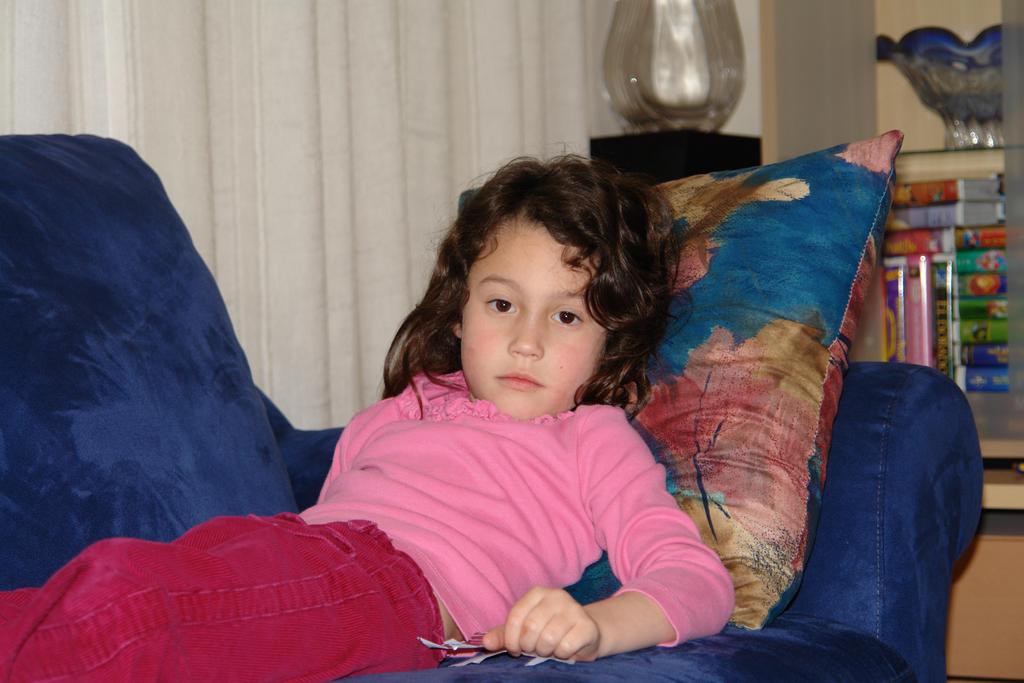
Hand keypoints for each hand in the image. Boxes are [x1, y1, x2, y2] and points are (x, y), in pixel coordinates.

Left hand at [483, 587, 599, 660]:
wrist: (586, 633)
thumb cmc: (550, 630)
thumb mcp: (524, 631)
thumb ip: (504, 635)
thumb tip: (486, 642)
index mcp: (537, 593)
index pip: (516, 616)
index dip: (511, 639)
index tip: (515, 649)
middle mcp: (556, 596)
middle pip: (531, 627)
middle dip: (529, 646)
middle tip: (535, 649)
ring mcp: (574, 609)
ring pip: (548, 638)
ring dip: (546, 651)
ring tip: (549, 649)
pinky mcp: (587, 625)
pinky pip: (566, 646)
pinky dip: (561, 654)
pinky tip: (564, 650)